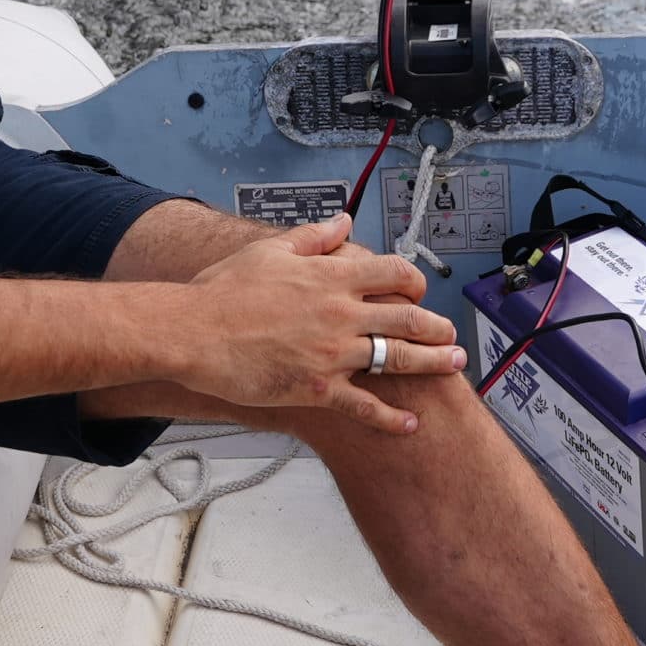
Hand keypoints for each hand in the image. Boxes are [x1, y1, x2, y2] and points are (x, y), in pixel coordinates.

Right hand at [172, 215, 465, 432]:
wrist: (193, 332)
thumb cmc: (225, 290)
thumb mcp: (271, 250)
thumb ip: (314, 237)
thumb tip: (344, 221)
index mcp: (331, 276)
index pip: (393, 272)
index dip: (415, 281)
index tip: (420, 290)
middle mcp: (340, 313)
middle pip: (408, 317)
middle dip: (437, 327)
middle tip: (453, 335)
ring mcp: (332, 353)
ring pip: (398, 358)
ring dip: (432, 362)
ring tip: (453, 365)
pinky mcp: (317, 389)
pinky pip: (364, 406)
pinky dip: (391, 418)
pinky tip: (410, 425)